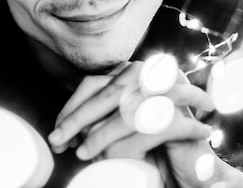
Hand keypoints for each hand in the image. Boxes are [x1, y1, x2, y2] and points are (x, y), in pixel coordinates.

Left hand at [48, 60, 220, 186]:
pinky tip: (111, 160)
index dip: (71, 108)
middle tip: (58, 142)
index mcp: (132, 73)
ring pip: (123, 112)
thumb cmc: (146, 146)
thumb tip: (61, 129)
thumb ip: (96, 118)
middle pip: (105, 94)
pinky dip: (126, 149)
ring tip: (83, 156)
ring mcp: (168, 96)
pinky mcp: (181, 121)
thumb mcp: (116, 127)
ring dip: (98, 136)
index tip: (55, 132)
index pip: (93, 84)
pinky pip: (144, 132)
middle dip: (76, 120)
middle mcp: (151, 78)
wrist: (187, 167)